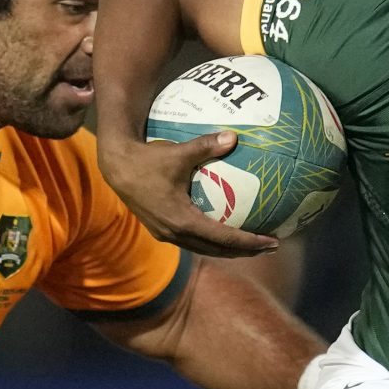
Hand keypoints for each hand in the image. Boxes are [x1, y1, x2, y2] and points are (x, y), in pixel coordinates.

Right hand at [97, 127, 279, 258]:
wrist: (116, 167)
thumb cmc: (147, 159)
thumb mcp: (178, 152)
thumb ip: (206, 146)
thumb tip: (234, 137)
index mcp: (183, 221)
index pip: (224, 238)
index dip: (249, 242)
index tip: (271, 242)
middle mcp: (176, 234)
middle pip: (217, 251)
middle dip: (245, 251)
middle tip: (270, 247)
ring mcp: (167, 235)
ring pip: (204, 249)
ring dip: (229, 249)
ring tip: (252, 246)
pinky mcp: (161, 230)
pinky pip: (193, 242)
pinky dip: (212, 241)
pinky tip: (224, 233)